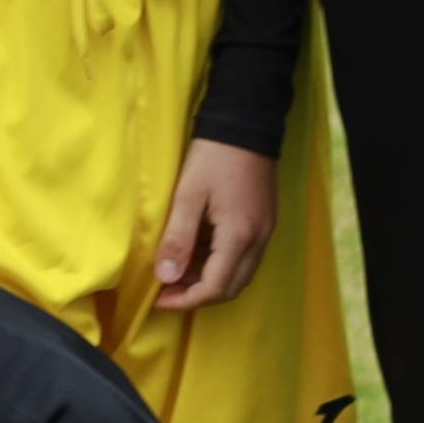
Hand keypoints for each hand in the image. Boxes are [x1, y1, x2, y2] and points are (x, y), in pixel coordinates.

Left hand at [148, 140, 271, 312]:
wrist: (246, 123)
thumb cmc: (214, 155)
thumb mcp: (188, 194)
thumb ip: (178, 238)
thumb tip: (165, 277)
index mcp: (240, 236)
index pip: (215, 287)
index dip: (185, 299)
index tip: (158, 299)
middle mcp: (259, 240)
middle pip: (231, 288)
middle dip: (198, 295)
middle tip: (166, 290)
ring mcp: (265, 232)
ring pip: (239, 274)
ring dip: (209, 280)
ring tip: (177, 272)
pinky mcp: (264, 222)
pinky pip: (244, 257)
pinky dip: (220, 263)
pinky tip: (196, 252)